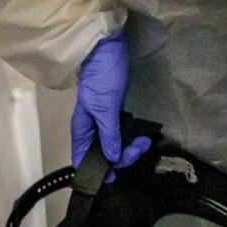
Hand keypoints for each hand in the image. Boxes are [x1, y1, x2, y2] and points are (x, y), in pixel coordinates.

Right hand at [70, 32, 150, 172]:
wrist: (109, 49)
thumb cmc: (101, 77)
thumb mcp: (104, 107)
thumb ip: (108, 134)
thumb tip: (113, 159)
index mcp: (82, 129)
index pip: (82, 159)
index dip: (96, 172)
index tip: (114, 177)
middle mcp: (92, 128)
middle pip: (103, 155)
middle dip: (122, 157)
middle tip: (138, 149)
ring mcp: (104, 121)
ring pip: (115, 145)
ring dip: (130, 148)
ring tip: (144, 141)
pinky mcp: (117, 112)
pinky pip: (123, 133)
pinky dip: (132, 137)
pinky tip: (142, 136)